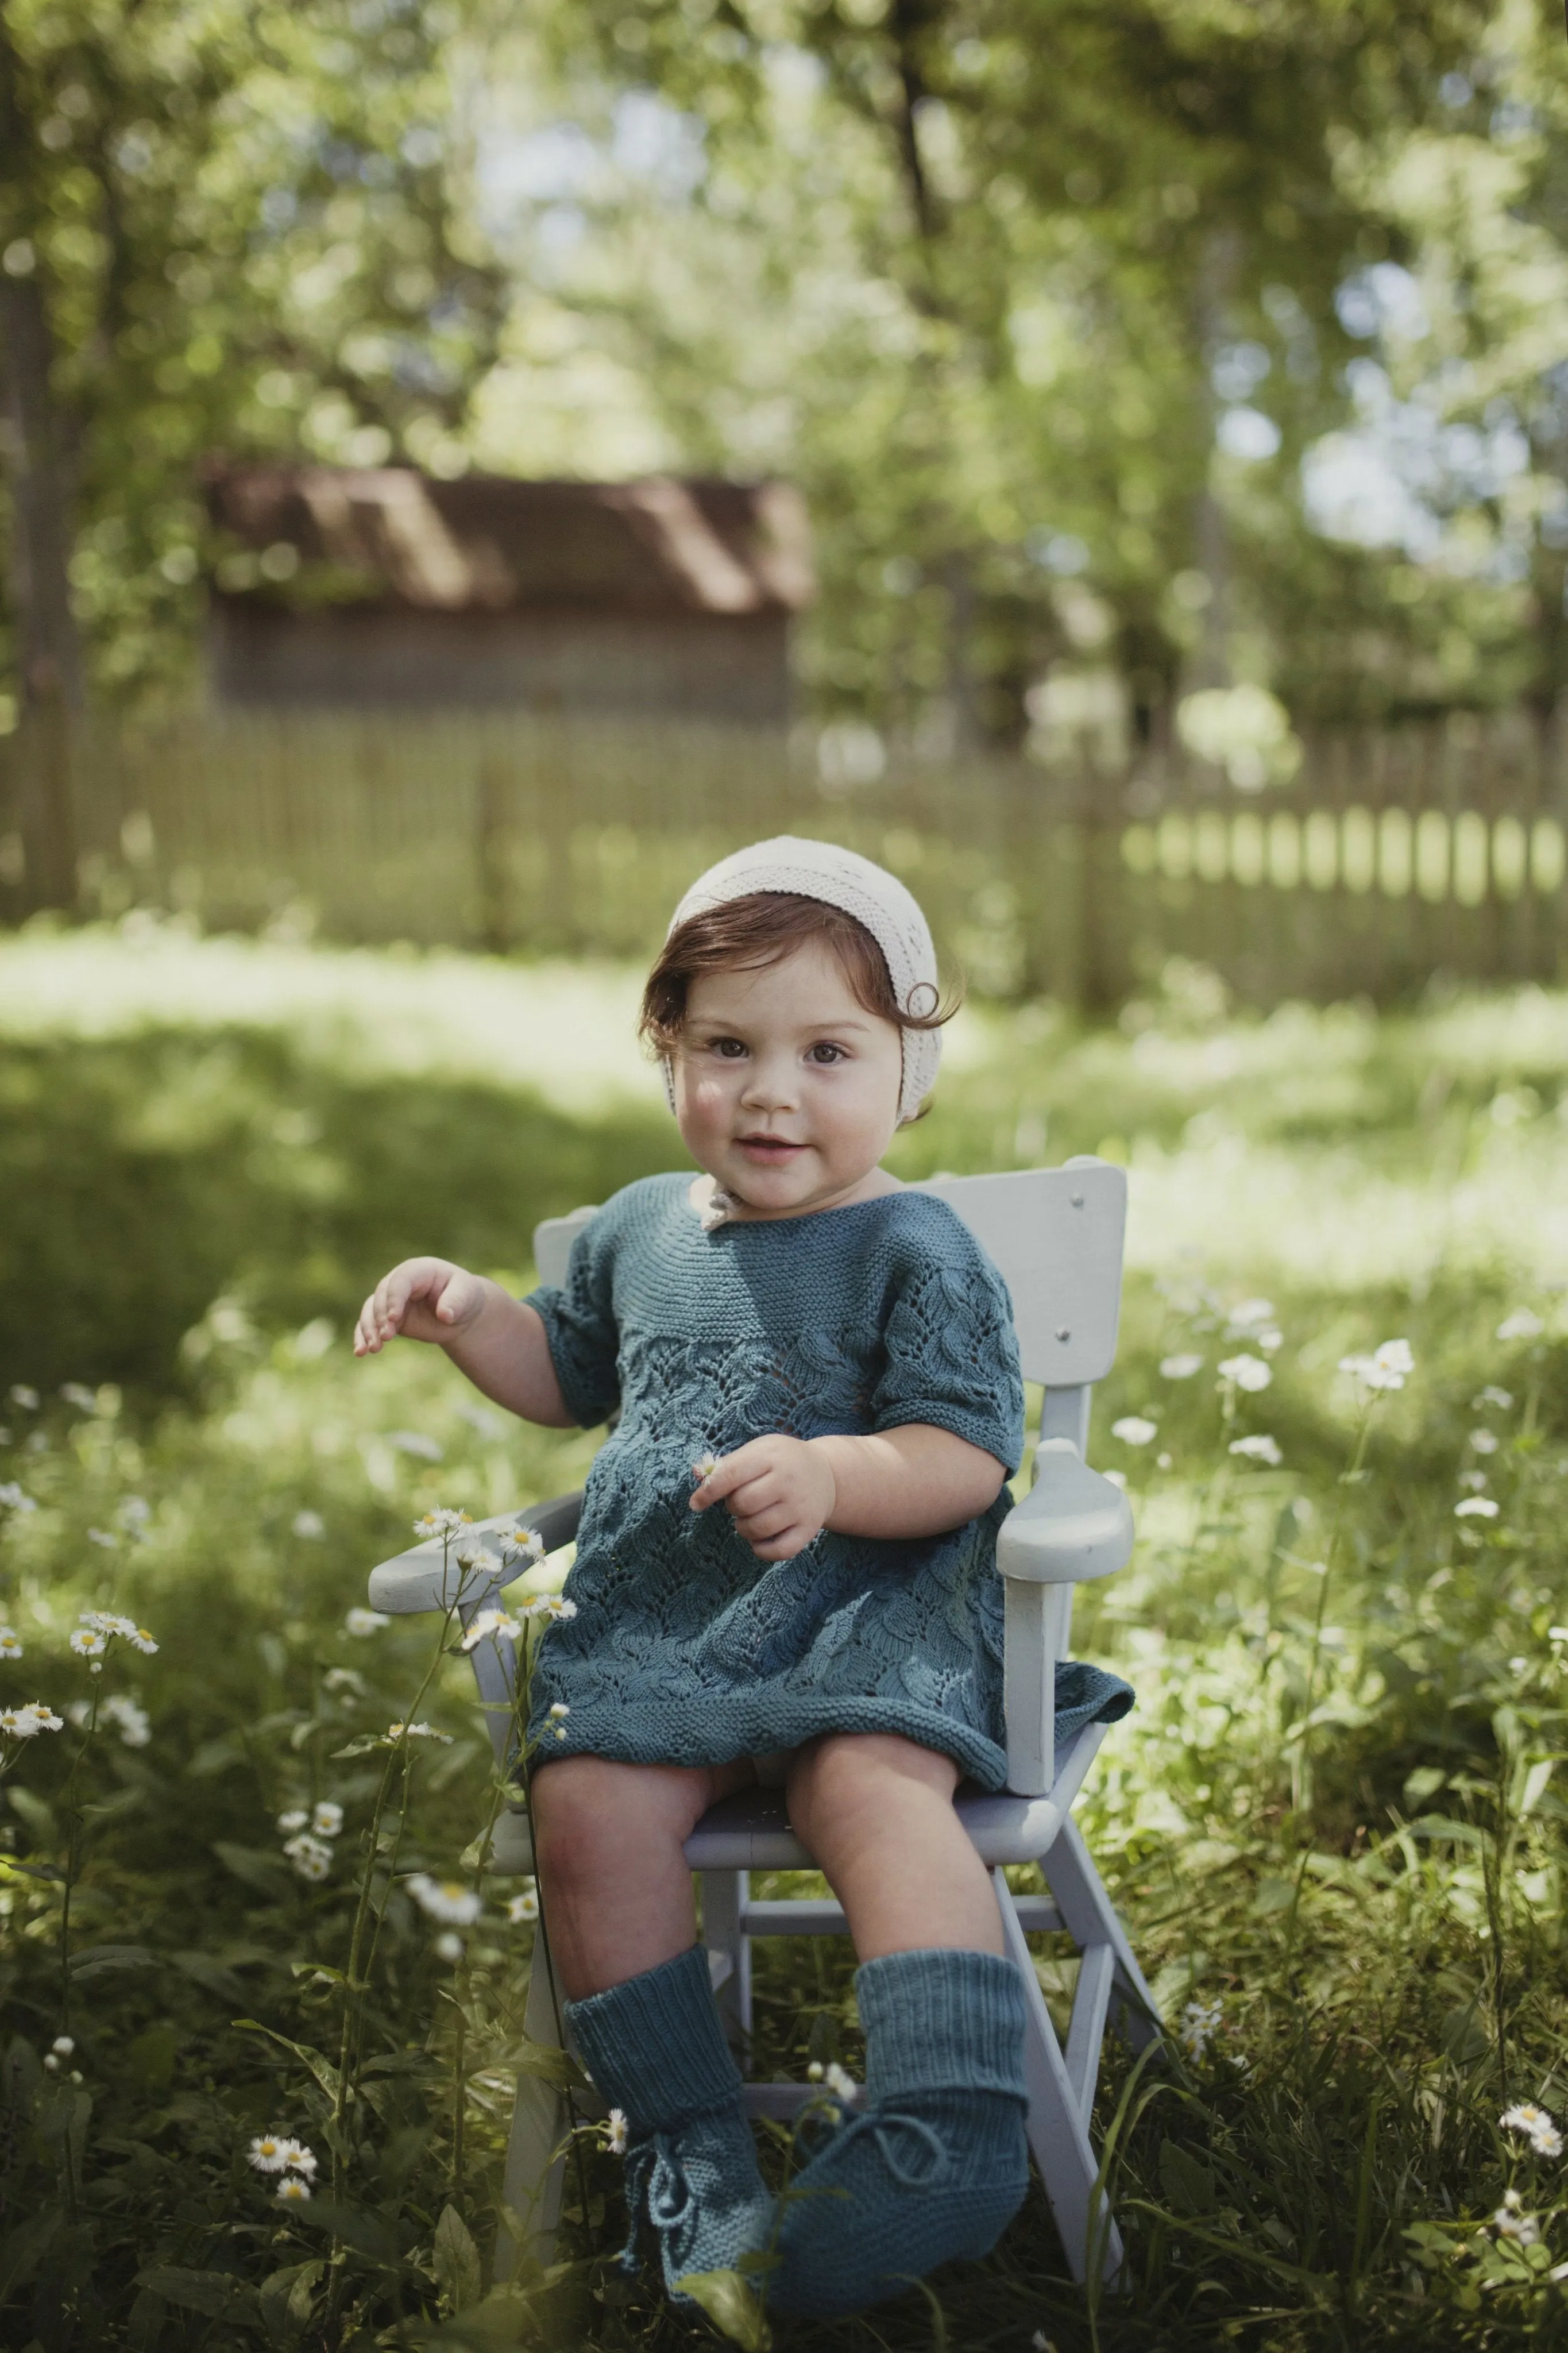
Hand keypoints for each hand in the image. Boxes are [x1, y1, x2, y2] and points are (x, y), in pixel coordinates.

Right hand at [353, 1257, 489, 1356]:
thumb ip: (456, 1301)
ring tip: (372, 1349)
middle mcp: (400, 1282)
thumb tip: (445, 1314)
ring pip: (371, 1310)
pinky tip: (360, 1352)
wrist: (461, 1312)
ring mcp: (391, 1300)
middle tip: (386, 1337)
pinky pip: (369, 1324)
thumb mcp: (467, 1295)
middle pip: (381, 1295)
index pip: (401, 1280)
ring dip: (369, 1329)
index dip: (395, 1298)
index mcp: (419, 1270)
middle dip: (380, 1317)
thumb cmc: (465, 1296)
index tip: (393, 1318)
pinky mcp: (387, 1318)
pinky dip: (363, 1337)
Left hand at [690, 1435, 836, 1561]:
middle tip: (741, 1502)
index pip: (731, 1475)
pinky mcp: (808, 1530)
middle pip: (743, 1504)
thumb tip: (698, 1477)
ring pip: (757, 1529)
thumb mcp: (758, 1451)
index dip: (708, 1492)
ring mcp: (800, 1507)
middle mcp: (788, 1481)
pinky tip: (758, 1539)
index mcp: (771, 1456)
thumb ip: (728, 1465)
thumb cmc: (782, 1462)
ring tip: (749, 1518)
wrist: (826, 1474)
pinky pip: (777, 1551)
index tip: (696, 1503)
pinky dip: (760, 1550)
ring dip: (743, 1528)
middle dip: (733, 1507)